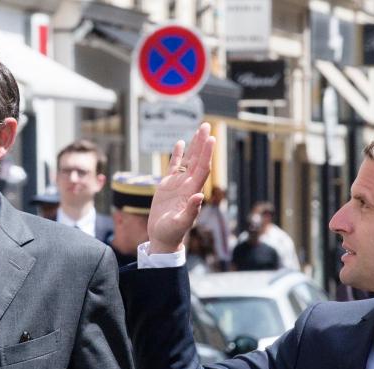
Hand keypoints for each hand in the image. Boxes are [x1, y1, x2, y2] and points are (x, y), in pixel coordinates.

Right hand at [147, 123, 215, 253]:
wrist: (162, 237)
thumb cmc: (172, 233)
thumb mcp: (180, 224)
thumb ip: (190, 211)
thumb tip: (199, 196)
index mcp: (192, 191)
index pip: (202, 168)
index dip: (207, 153)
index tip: (211, 139)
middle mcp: (188, 184)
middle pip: (198, 159)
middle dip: (202, 143)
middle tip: (206, 126)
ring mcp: (179, 184)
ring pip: (188, 160)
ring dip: (194, 145)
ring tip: (199, 129)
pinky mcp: (168, 185)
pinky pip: (174, 166)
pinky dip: (177, 154)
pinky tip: (180, 143)